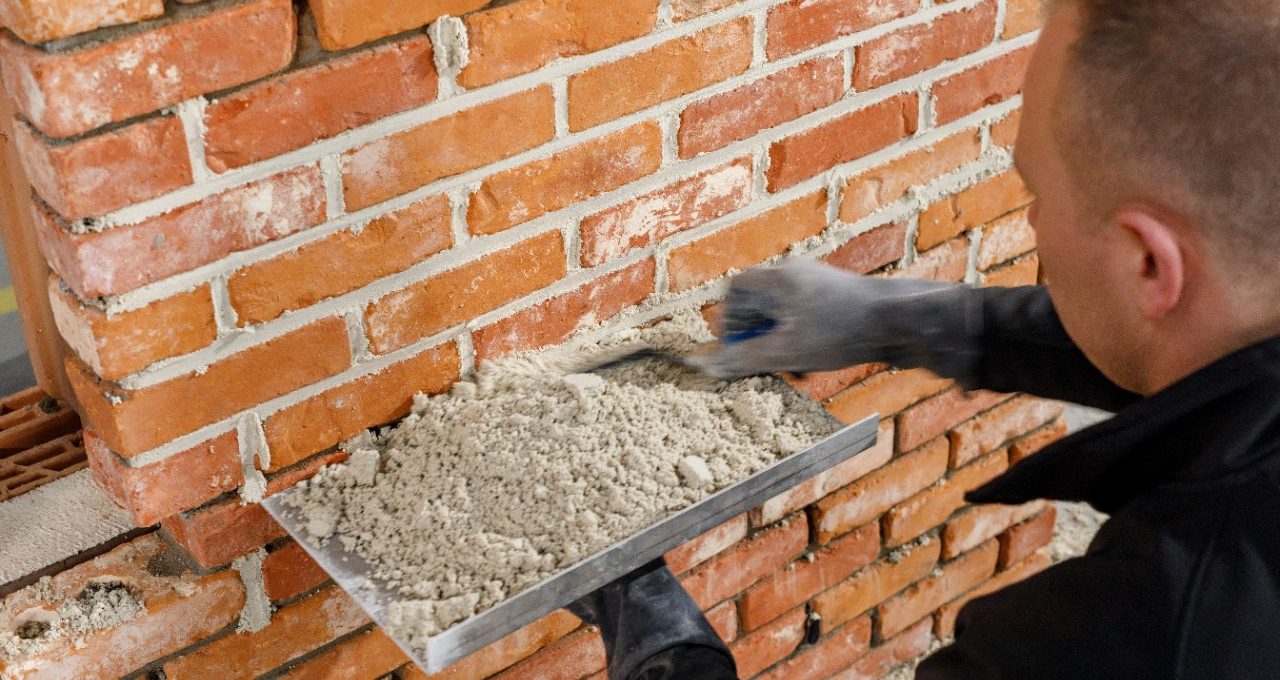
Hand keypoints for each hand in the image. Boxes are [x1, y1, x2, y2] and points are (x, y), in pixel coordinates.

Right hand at [694, 259, 967, 379]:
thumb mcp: (786, 351)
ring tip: (790, 367)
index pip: (736, 290)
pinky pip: (806, 318)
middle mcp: (796, 274)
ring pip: (783, 314)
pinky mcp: (838, 299)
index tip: (734, 347)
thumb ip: (744, 359)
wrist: (902, 322)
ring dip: (779, 342)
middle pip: (759, 303)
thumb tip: (707, 366)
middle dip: (756, 336)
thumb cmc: (843, 330)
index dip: (729, 320)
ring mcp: (819, 285)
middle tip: (762, 362)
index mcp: (779, 278)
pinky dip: (801, 340)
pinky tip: (814, 363)